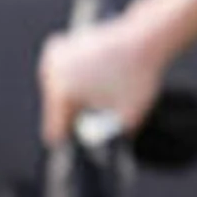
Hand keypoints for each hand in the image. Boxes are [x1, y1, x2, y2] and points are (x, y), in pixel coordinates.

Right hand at [37, 9, 170, 149]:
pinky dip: (70, 79)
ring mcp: (52, 58)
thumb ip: (109, 141)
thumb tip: (98, 158)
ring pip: (56, 94)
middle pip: (56, 112)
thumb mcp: (128, 119)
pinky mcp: (57, 46)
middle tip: (103, 105)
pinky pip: (57, 76)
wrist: (145, 37)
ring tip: (101, 88)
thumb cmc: (137, 76)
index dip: (74, 139)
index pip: (55, 132)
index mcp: (62, 93)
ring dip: (72, 98)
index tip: (90, 136)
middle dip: (75, 115)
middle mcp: (51, 74)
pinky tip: (91, 75)